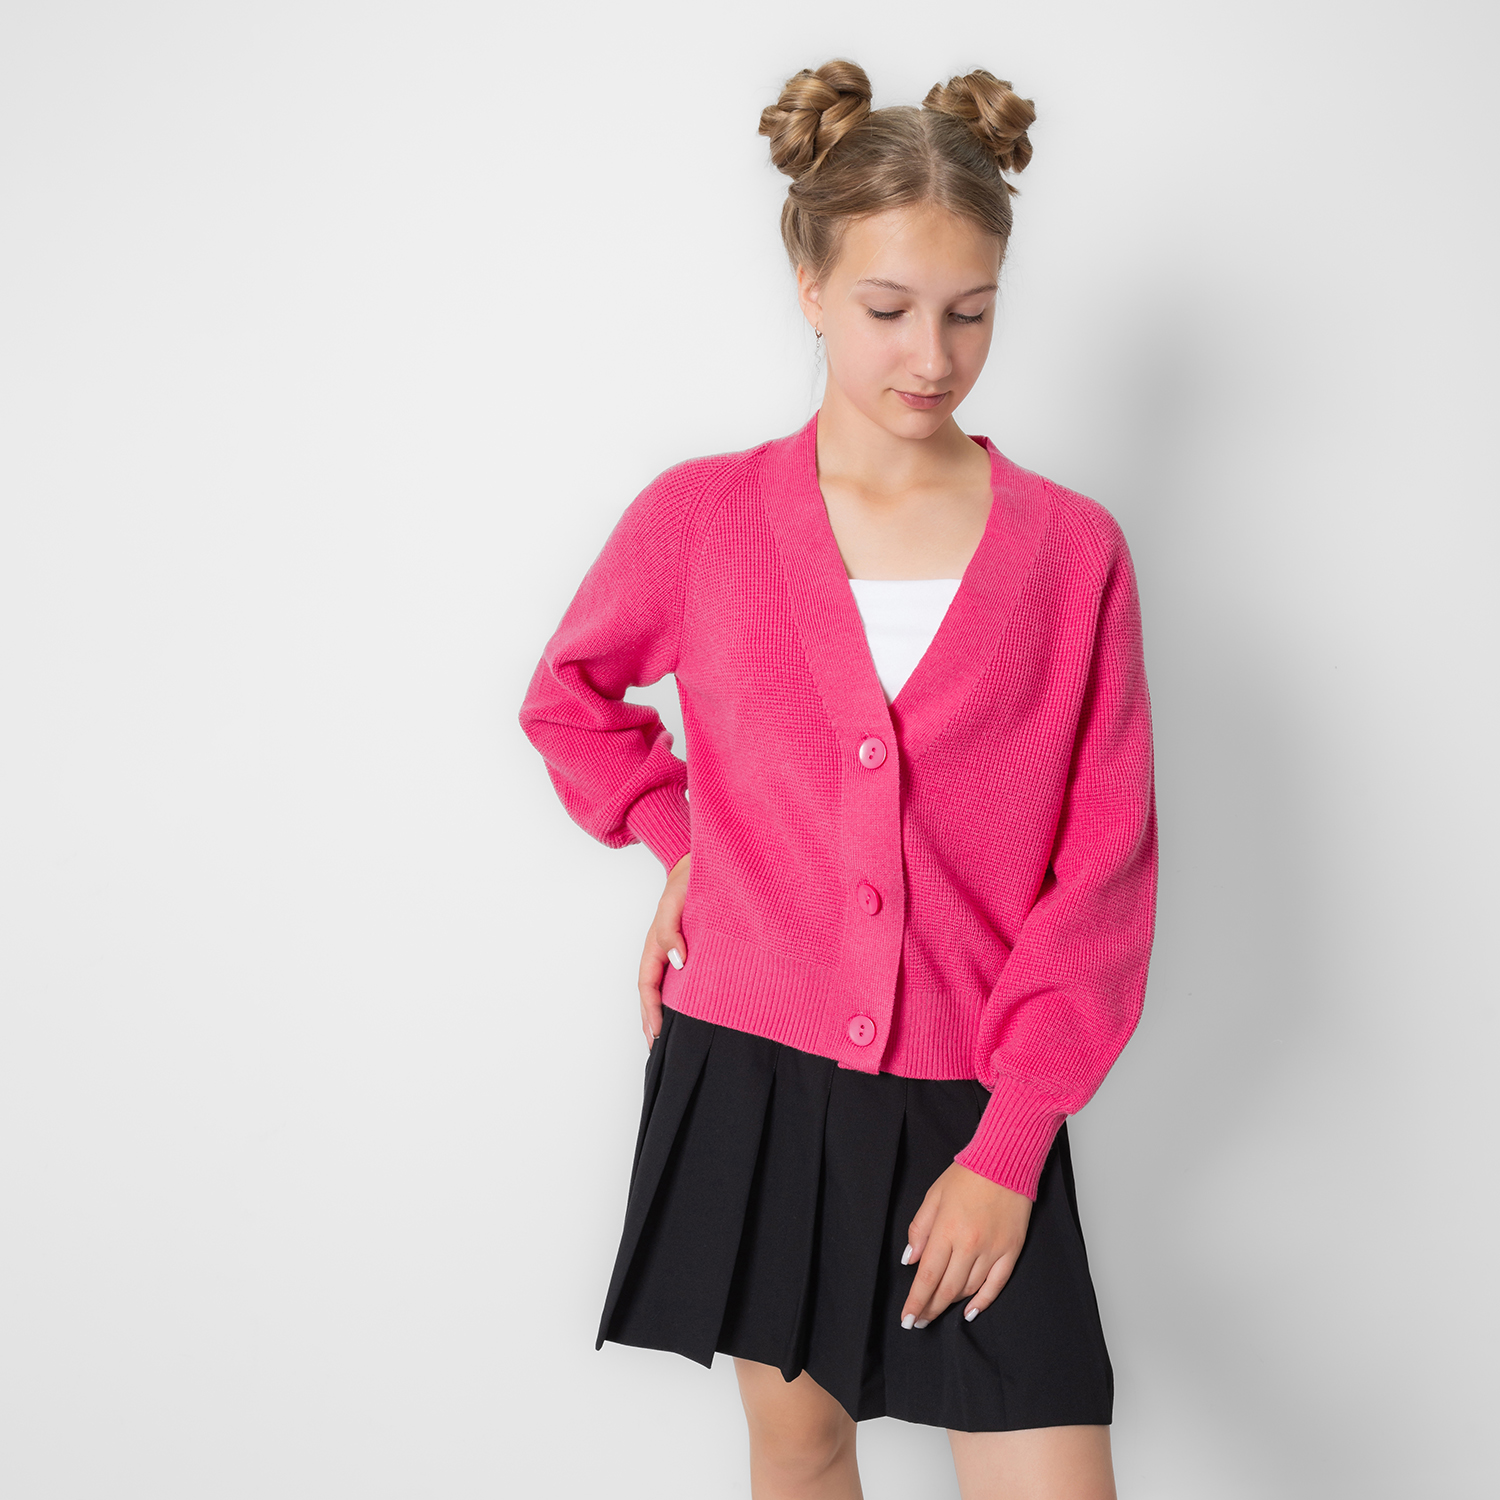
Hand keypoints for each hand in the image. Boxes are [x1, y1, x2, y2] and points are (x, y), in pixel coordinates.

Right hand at [638, 853, 689, 1047]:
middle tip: (657, 1050)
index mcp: (654, 945)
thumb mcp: (674, 904)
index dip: (651, 1012)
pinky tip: (692, 1012)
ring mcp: (678, 953)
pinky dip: (683, 1000)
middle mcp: (664, 953)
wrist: (703, 864)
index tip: (658, 1035)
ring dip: (666, 1014)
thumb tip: (678, 963)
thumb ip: (670, 931)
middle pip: (653, 994)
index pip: (648, 986)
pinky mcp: (694, 950)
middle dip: (652, 1022)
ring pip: (667, 989)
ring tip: (670, 1040)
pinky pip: (684, 980)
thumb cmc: (687, 881)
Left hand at [901, 1161, 1032, 1327]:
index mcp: (946, 1230)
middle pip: (947, 1289)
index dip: (916, 1301)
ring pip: (969, 1289)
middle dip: (930, 1308)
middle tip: (920, 1321)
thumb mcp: (933, 1196)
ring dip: (952, 1304)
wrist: (1005, 1161)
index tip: (907, 1319)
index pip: (927, 1276)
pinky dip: (982, 1302)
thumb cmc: (966, 1175)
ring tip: (939, 1309)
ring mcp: (993, 1250)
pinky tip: (970, 1312)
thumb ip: (920, 1230)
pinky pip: (996, 1285)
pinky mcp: (1011, 1251)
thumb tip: (911, 1260)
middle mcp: (969, 1245)